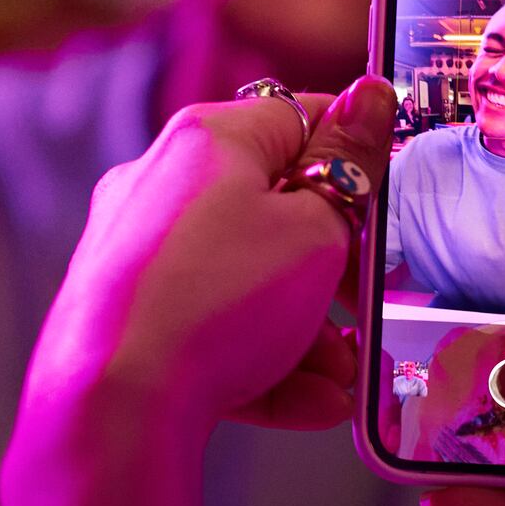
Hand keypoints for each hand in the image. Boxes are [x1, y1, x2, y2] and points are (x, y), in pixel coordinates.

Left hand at [0, 76, 395, 505]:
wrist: (113, 410)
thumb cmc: (218, 302)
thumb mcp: (316, 230)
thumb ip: (351, 165)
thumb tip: (371, 95)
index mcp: (209, 140)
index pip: (301, 117)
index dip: (355, 152)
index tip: (391, 191)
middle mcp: (162, 185)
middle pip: (274, 207)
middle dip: (334, 262)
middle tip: (369, 297)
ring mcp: (136, 254)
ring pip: (245, 279)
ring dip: (308, 326)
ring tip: (346, 373)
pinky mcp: (124, 319)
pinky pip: (209, 328)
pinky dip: (263, 358)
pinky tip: (316, 401)